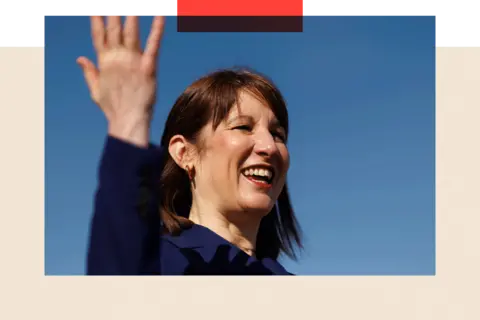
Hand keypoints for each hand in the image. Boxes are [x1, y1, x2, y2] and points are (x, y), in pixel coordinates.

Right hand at [77, 14, 164, 146]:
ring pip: (132, 32)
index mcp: (104, 62)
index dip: (97, 20)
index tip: (96, 9)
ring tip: (134, 5)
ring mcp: (133, 61)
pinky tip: (160, 16)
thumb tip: (79, 58)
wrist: (128, 121)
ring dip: (132, 16)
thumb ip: (89, 72)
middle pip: (114, 28)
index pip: (98, 35)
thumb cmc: (113, 108)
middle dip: (113, 13)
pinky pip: (153, 44)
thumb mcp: (96, 90)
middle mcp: (117, 58)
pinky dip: (157, 30)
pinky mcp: (149, 67)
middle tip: (114, 3)